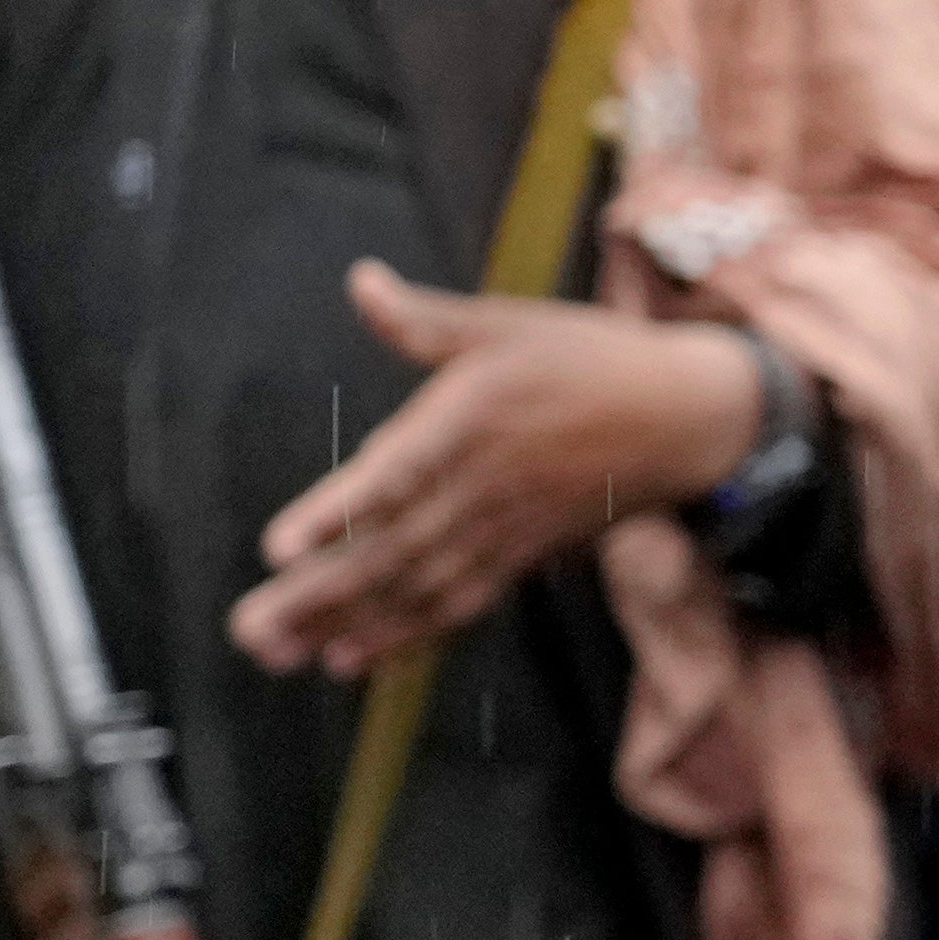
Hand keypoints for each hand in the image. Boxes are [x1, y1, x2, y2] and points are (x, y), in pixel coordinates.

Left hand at [227, 264, 769, 680]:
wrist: (686, 418)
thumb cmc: (592, 359)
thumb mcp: (509, 324)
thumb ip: (426, 320)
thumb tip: (361, 282)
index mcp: (472, 419)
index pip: (396, 474)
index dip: (339, 514)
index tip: (280, 547)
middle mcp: (483, 485)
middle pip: (391, 550)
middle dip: (317, 594)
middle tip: (252, 629)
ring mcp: (503, 530)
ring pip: (415, 588)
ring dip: (345, 624)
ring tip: (280, 652)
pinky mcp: (521, 556)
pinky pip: (456, 605)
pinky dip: (404, 637)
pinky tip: (350, 658)